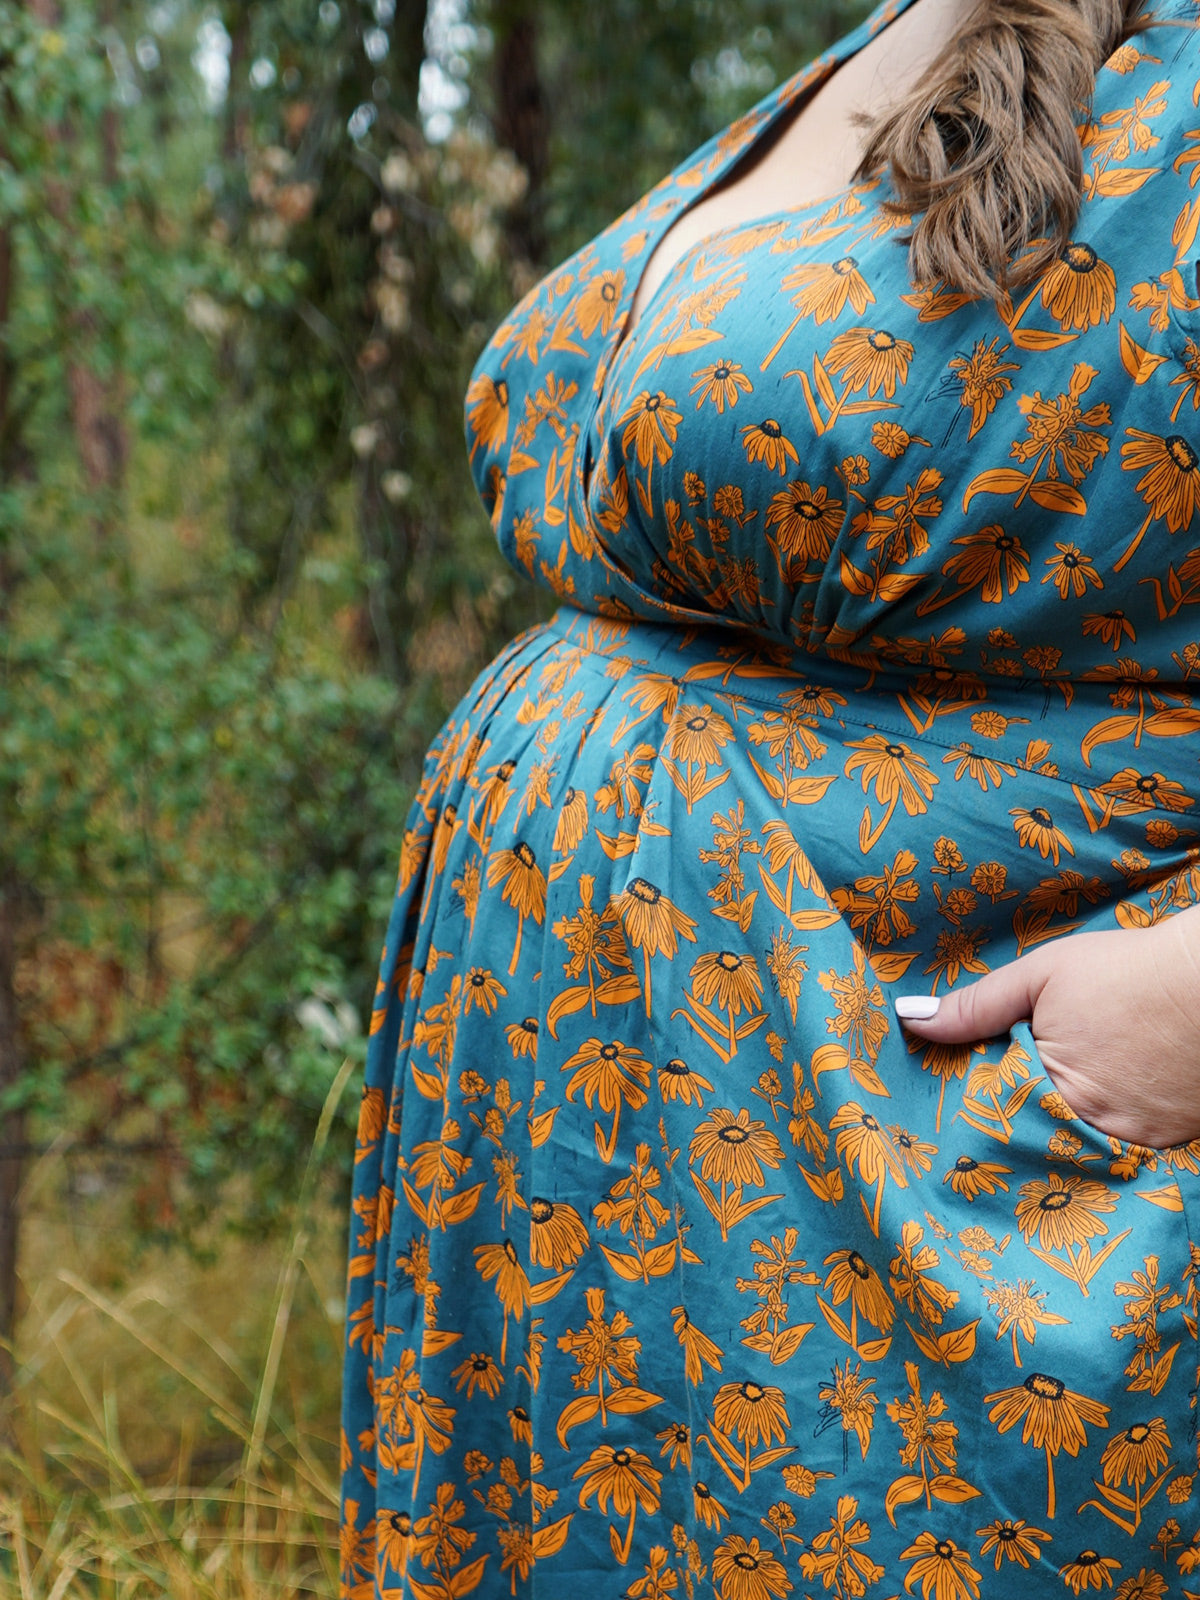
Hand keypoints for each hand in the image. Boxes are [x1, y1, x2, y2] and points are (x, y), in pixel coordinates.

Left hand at [895, 904, 1199, 1148]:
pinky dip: (1115, 1123)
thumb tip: (910, 1020)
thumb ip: (977, 1006)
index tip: (977, 1082)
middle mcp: (1092, 1127)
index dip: (986, 1095)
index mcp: (1049, 1088)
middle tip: (1035, 1078)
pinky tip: (1118, 1088)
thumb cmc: (1126, 970)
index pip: (996, 1110)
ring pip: (1081, 1140)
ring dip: (1069, 1119)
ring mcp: (1136, 1139)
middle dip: (1024, 1112)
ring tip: (1082, 1078)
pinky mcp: (1169, 1141)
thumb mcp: (1041, 976)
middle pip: (1038, 1130)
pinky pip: (1125, 1144)